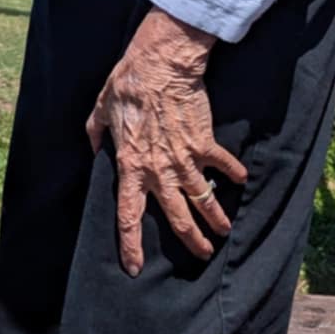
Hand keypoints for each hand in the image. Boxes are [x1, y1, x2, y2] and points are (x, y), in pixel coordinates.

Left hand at [85, 8, 247, 275]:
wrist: (161, 65)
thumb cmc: (128, 84)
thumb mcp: (100, 109)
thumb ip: (96, 133)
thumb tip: (94, 148)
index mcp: (130, 165)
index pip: (128, 215)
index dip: (130, 245)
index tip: (134, 268)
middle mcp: (158, 169)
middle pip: (176, 217)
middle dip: (191, 240)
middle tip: (202, 254)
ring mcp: (184, 158)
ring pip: (202, 199)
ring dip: (215, 217)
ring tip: (224, 230)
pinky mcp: (204, 143)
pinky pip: (221, 165)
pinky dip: (232, 173)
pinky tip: (240, 181)